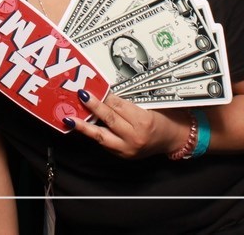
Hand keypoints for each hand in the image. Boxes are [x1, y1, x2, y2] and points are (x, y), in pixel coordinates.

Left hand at [65, 91, 189, 159]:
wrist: (172, 139)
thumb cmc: (164, 119)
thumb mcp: (150, 105)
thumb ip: (128, 102)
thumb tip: (106, 94)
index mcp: (143, 121)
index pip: (119, 106)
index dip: (105, 96)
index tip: (95, 88)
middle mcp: (134, 137)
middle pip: (109, 119)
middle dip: (93, 106)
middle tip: (80, 95)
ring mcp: (127, 149)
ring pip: (101, 136)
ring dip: (84, 126)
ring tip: (70, 119)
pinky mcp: (122, 156)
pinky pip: (104, 143)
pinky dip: (94, 134)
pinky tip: (83, 127)